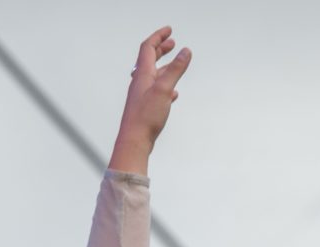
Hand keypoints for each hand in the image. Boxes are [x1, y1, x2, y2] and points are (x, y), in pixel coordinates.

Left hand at [109, 26, 191, 173]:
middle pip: (149, 60)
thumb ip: (175, 69)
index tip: (169, 30)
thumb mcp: (164, 89)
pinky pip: (156, 93)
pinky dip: (165, 87)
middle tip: (172, 43)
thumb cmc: (145, 117)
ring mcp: (142, 96)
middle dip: (161, 49)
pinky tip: (173, 94)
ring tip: (175, 65)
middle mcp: (140, 83)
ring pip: (154, 76)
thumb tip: (185, 51)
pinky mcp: (145, 109)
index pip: (148, 48)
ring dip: (165, 68)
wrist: (134, 142)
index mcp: (142, 74)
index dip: (158, 37)